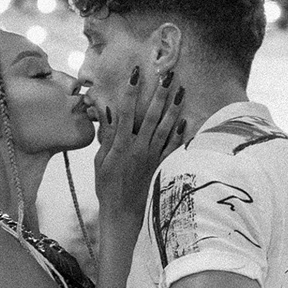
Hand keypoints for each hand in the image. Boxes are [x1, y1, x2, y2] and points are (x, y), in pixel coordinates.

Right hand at [93, 64, 187, 216]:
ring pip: (166, 128)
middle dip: (158, 94)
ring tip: (181, 91)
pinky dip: (181, 134)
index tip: (135, 74)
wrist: (123, 214)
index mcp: (121, 145)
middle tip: (168, 75)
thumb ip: (107, 135)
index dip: (130, 91)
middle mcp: (138, 148)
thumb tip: (107, 110)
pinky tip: (186, 120)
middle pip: (150, 116)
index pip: (125, 111)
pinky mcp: (162, 167)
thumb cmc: (108, 187)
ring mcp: (153, 157)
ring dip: (174, 108)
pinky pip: (174, 148)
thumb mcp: (101, 161)